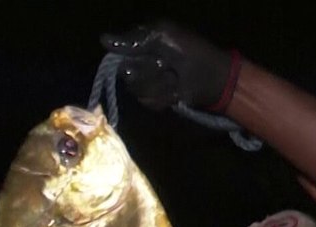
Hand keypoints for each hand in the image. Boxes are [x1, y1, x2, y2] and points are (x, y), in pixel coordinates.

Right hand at [100, 21, 236, 110]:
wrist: (213, 77)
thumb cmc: (190, 50)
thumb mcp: (162, 36)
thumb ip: (133, 39)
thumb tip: (102, 40)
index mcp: (140, 44)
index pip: (118, 52)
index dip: (131, 54)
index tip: (149, 53)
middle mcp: (139, 64)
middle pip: (126, 74)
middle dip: (149, 70)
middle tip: (167, 65)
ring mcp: (146, 83)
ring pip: (137, 89)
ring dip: (159, 84)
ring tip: (174, 79)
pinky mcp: (155, 100)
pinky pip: (148, 101)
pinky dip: (165, 96)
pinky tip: (176, 91)